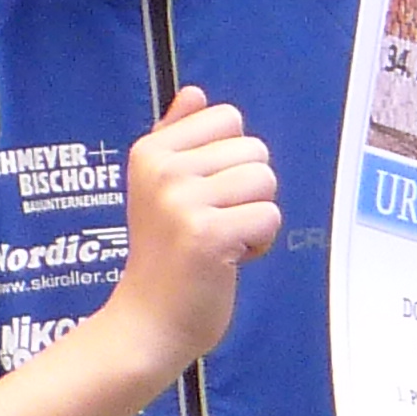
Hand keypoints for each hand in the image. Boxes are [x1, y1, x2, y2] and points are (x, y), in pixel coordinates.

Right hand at [102, 85, 280, 373]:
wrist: (147, 322)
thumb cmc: (161, 255)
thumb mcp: (155, 187)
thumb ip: (176, 136)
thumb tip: (197, 93)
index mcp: (150, 151)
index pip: (228, 117)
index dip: (230, 158)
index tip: (204, 194)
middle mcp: (163, 170)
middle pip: (254, 149)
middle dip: (248, 190)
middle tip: (213, 222)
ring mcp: (182, 202)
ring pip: (265, 180)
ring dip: (255, 215)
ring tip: (221, 239)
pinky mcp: (207, 235)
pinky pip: (269, 217)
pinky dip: (259, 243)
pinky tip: (230, 258)